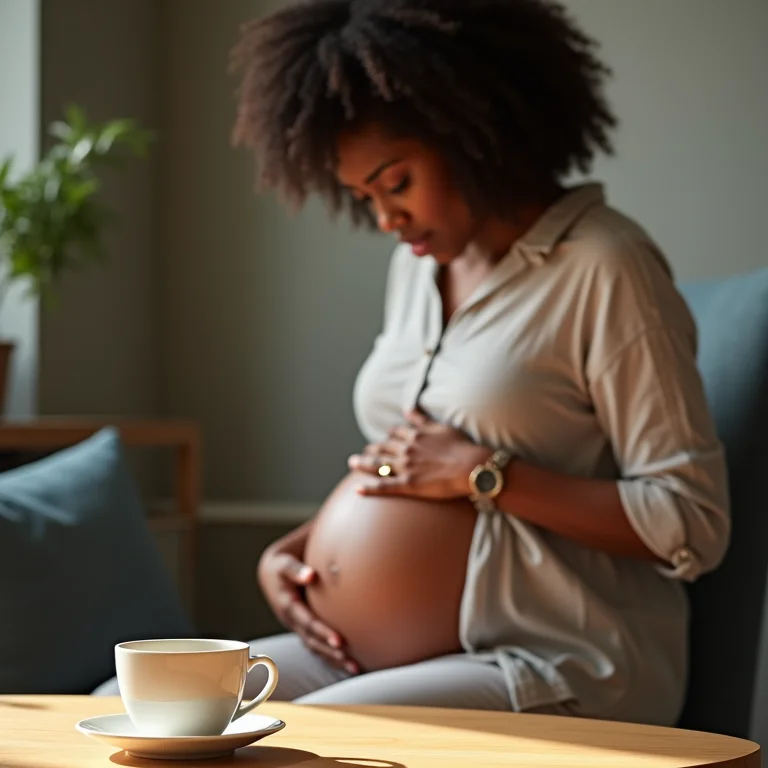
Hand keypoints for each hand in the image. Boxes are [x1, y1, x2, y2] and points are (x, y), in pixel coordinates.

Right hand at [257, 549, 358, 673]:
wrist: (271, 573)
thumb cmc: (281, 566)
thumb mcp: (284, 564)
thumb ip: (295, 570)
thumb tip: (310, 575)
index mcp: (287, 606)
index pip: (307, 622)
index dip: (322, 632)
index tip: (339, 641)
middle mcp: (292, 621)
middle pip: (312, 641)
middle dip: (330, 652)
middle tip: (350, 660)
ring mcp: (297, 627)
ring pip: (315, 648)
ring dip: (333, 660)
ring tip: (355, 669)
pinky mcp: (303, 628)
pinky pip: (317, 645)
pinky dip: (331, 656)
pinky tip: (348, 663)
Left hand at [347, 409, 492, 498]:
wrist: (472, 467)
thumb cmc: (462, 446)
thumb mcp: (441, 426)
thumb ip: (422, 419)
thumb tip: (408, 409)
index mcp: (414, 435)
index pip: (394, 433)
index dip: (388, 436)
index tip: (384, 438)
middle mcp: (406, 449)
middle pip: (382, 447)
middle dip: (371, 449)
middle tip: (363, 452)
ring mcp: (405, 467)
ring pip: (378, 464)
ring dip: (363, 463)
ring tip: (352, 463)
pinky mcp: (408, 484)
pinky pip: (384, 486)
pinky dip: (369, 488)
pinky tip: (357, 490)